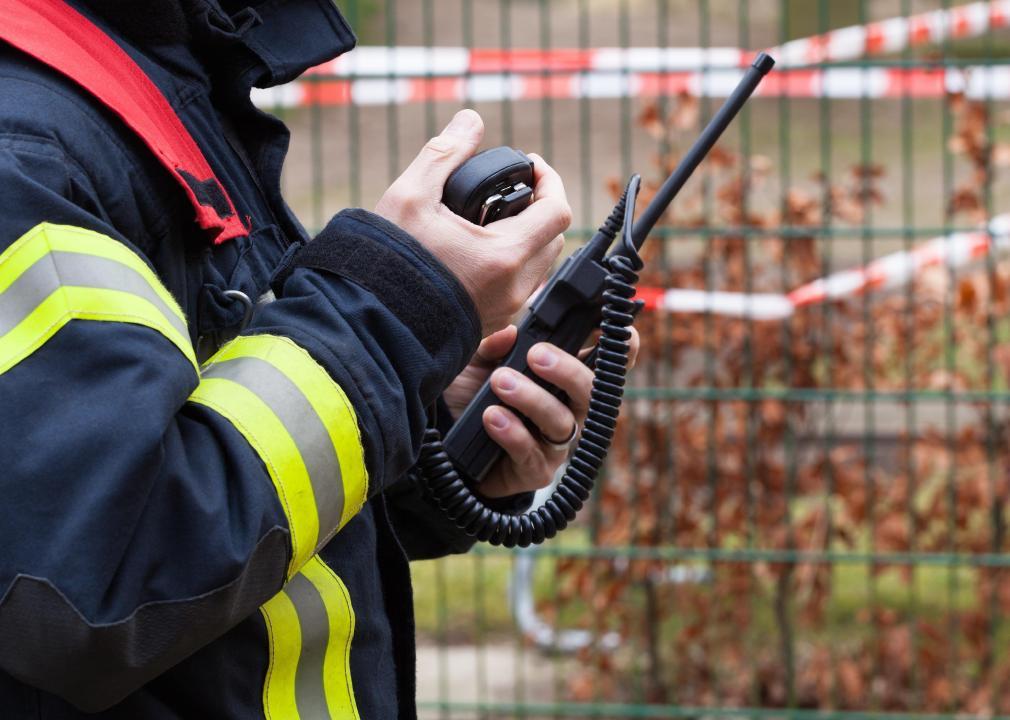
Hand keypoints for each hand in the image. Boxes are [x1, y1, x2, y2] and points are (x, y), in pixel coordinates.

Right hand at [375, 109, 571, 335]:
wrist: (370, 320)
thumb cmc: (388, 264)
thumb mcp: (411, 196)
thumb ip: (444, 153)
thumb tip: (470, 122)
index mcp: (505, 255)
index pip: (558, 210)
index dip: (549, 180)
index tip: (530, 167)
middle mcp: (514, 288)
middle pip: (553, 238)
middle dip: (539, 208)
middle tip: (511, 190)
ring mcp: (505, 310)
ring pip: (538, 265)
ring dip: (527, 237)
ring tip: (493, 219)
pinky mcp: (490, 324)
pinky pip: (518, 288)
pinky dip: (511, 263)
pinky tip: (479, 250)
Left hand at [443, 325, 640, 498]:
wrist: (448, 449)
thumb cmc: (476, 399)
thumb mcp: (479, 365)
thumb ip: (494, 346)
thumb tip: (510, 332)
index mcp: (566, 381)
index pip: (606, 364)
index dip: (623, 348)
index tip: (609, 329)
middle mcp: (570, 412)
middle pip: (590, 391)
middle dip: (567, 370)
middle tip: (536, 355)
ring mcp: (556, 444)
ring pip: (560, 421)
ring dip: (532, 398)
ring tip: (500, 381)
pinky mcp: (536, 471)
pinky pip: (531, 452)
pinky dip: (512, 432)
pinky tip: (493, 416)